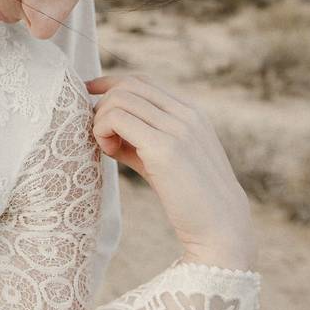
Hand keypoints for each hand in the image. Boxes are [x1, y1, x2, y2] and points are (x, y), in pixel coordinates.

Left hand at [86, 75, 257, 269]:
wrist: (221, 229)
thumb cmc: (190, 199)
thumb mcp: (165, 160)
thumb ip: (139, 140)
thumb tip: (105, 129)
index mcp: (191, 112)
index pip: (143, 81)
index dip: (110, 83)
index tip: (88, 90)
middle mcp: (186, 113)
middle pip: (128, 85)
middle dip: (103, 104)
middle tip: (100, 135)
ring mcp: (177, 128)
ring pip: (120, 98)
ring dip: (101, 119)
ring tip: (107, 148)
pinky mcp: (164, 147)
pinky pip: (117, 118)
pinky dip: (102, 131)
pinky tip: (109, 152)